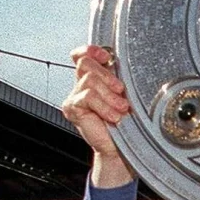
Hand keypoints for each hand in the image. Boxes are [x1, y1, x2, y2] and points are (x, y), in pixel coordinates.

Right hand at [62, 45, 133, 186]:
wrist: (121, 147)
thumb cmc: (127, 122)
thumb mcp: (127, 94)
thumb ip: (121, 77)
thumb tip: (127, 62)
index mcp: (94, 78)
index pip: (82, 55)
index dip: (92, 51)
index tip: (108, 58)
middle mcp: (82, 85)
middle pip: (86, 63)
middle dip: (107, 76)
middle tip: (121, 92)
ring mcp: (75, 96)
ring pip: (89, 80)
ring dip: (109, 95)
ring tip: (120, 109)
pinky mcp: (72, 108)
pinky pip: (88, 97)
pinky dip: (104, 106)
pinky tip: (112, 116)